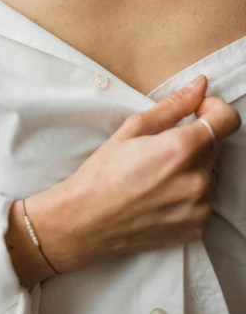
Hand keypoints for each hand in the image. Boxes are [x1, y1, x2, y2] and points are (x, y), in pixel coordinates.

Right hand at [30, 74, 240, 276]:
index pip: (227, 119)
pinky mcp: (199, 227)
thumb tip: (199, 86)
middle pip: (215, 146)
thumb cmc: (103, 173)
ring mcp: (201, 207)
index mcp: (181, 149)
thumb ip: (173, 106)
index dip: (214, 110)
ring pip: (210, 173)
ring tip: (158, 176)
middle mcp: (197, 179)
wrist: (87, 221)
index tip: (197, 113)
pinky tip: (161, 195)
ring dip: (193, 168)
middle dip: (195, 141)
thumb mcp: (133, 129)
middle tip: (160, 149)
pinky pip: (205, 199)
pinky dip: (190, 194)